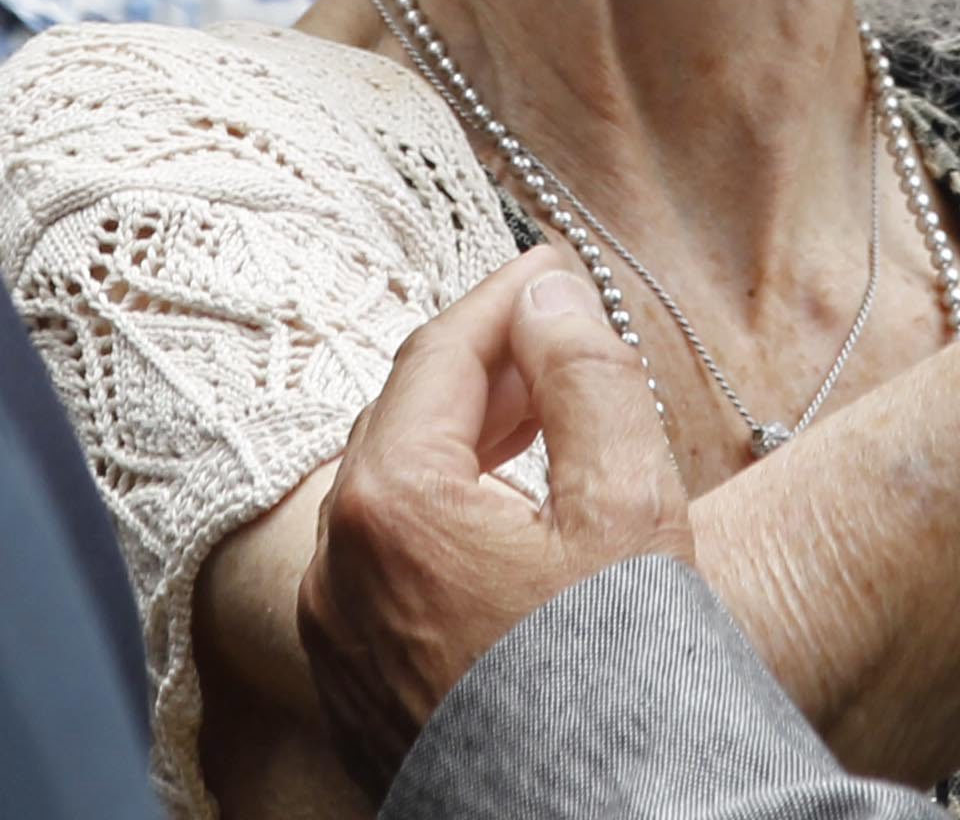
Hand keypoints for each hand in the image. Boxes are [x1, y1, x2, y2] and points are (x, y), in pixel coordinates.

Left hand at [301, 248, 696, 790]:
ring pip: (389, 498)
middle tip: (561, 342)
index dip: (506, 299)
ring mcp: (335, 637)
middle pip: (404, 422)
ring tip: (544, 428)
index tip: (557, 269)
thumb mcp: (625, 502)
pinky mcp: (355, 690)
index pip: (440, 355)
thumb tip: (544, 298)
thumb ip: (584, 375)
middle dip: (483, 371)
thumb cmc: (619, 677)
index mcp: (390, 506)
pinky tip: (507, 527)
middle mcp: (334, 569)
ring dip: (460, 448)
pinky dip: (438, 525)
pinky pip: (381, 572)